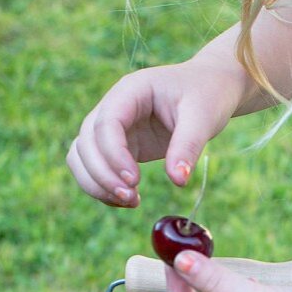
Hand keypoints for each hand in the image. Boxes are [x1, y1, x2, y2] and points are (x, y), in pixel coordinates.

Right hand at [66, 60, 246, 206]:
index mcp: (130, 91)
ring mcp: (112, 128)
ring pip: (81, 157)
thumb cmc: (207, 95)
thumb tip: (178, 181)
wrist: (210, 90)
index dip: (114, 155)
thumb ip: (188, 146)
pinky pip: (94, 169)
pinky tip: (129, 200)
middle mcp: (113, 107)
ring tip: (130, 201)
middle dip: (102, 175)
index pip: (106, 123)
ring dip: (97, 185)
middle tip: (132, 198)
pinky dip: (103, 189)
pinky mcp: (117, 146)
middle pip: (86, 142)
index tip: (135, 181)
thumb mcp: (203, 117)